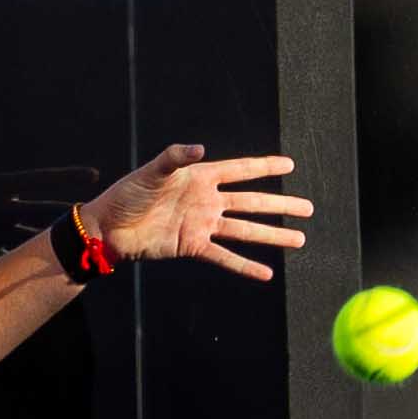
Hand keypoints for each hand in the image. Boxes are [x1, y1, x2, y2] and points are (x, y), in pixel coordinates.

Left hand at [83, 144, 312, 284]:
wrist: (109, 227)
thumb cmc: (128, 194)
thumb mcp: (152, 171)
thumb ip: (176, 156)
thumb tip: (201, 145)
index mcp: (200, 177)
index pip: (241, 170)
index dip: (265, 166)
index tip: (290, 164)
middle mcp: (207, 200)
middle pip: (252, 202)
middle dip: (281, 204)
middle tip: (308, 208)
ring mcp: (203, 224)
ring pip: (245, 230)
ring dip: (272, 235)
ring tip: (299, 239)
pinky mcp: (193, 246)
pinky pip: (224, 256)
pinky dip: (245, 265)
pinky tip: (266, 272)